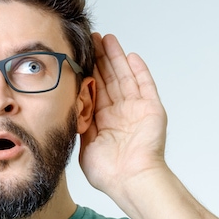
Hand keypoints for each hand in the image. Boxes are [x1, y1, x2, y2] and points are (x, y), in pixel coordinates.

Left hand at [79, 33, 169, 201]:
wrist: (131, 180)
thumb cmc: (109, 172)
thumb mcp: (85, 144)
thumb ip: (79, 124)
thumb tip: (67, 107)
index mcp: (104, 120)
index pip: (95, 89)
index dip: (88, 71)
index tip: (79, 54)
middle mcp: (120, 112)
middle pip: (109, 78)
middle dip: (100, 58)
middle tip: (91, 38)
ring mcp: (136, 110)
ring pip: (125, 77)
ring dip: (116, 58)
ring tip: (107, 39)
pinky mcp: (152, 109)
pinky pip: (146, 85)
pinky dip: (139, 70)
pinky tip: (131, 56)